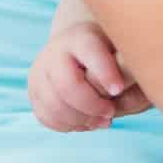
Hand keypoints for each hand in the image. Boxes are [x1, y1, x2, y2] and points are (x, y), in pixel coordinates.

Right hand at [28, 21, 153, 130]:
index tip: (119, 89)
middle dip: (91, 105)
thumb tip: (117, 90)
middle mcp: (56, 51)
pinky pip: (45, 116)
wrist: (83, 51)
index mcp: (82, 37)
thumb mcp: (127, 54)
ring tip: (103, 121)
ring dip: (80, 120)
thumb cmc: (115, 54)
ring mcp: (40, 71)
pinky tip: (86, 122)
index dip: (104, 73)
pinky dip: (67, 125)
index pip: (90, 52)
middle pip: (67, 85)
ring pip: (54, 105)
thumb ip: (128, 70)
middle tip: (111, 112)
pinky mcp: (34, 91)